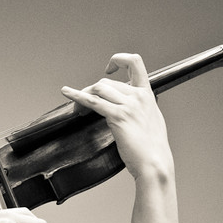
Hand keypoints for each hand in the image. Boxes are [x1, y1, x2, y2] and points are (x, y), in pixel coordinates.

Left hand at [61, 53, 173, 180]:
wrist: (155, 163)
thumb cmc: (153, 148)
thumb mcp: (152, 120)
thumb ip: (142, 108)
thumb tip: (130, 106)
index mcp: (147, 94)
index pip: (135, 62)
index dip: (118, 60)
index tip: (108, 68)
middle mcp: (138, 96)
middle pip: (107, 82)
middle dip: (91, 90)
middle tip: (84, 106)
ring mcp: (128, 106)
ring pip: (99, 88)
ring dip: (84, 95)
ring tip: (78, 109)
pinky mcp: (118, 117)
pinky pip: (92, 101)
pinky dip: (76, 96)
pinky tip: (66, 93)